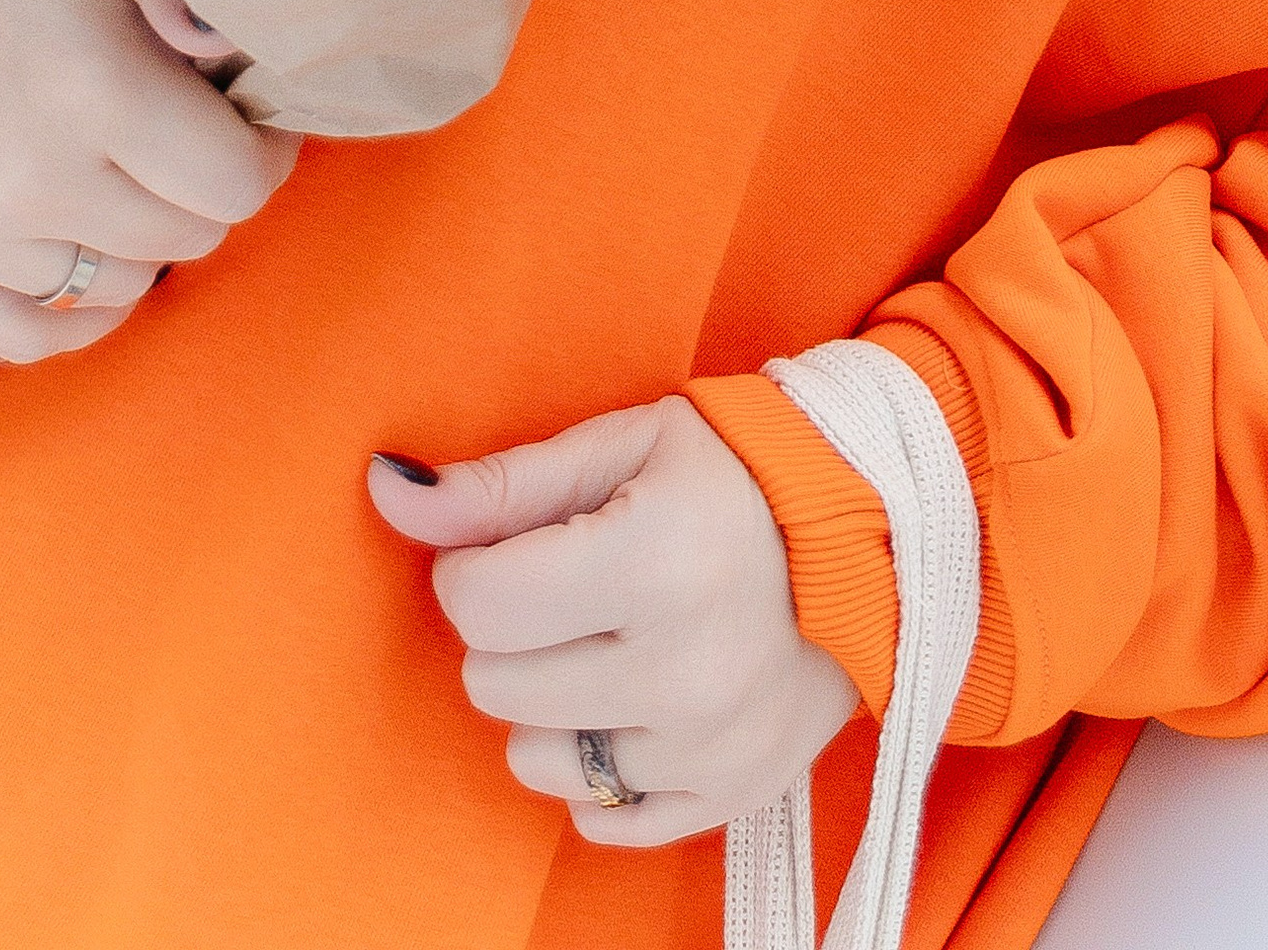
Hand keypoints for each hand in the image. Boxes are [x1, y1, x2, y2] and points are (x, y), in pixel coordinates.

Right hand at [0, 0, 296, 361]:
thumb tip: (236, 63)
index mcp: (92, 85)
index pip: (236, 184)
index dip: (263, 149)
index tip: (253, 115)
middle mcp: (25, 176)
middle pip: (186, 237)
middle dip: (206, 186)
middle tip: (192, 134)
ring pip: (113, 283)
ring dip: (141, 236)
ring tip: (132, 169)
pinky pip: (18, 331)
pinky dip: (71, 311)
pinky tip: (96, 260)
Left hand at [367, 397, 858, 845]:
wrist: (880, 530)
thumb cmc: (737, 472)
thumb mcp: (621, 447)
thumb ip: (500, 486)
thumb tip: (388, 497)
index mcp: (653, 562)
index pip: (477, 604)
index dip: (474, 568)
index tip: (517, 546)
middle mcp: (683, 669)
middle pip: (496, 683)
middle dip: (513, 630)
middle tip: (573, 587)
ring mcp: (710, 747)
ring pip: (537, 759)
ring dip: (549, 702)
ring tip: (607, 643)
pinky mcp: (732, 795)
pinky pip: (604, 820)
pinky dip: (600, 767)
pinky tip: (635, 701)